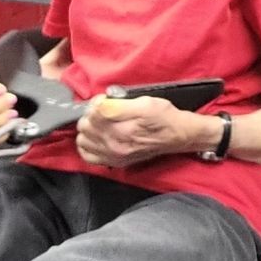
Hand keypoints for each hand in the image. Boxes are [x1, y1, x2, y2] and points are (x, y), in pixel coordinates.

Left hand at [76, 93, 215, 168]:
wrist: (177, 136)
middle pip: (85, 125)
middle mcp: (115, 144)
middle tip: (103, 109)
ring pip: (83, 139)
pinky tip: (95, 137)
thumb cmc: (164, 117)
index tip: (106, 99)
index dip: (98, 101)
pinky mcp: (114, 161)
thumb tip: (101, 105)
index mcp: (122, 127)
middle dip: (91, 113)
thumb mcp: (145, 102)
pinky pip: (87, 155)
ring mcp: (113, 155)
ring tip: (99, 123)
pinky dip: (87, 145)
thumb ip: (120, 104)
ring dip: (88, 128)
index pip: (93, 111)